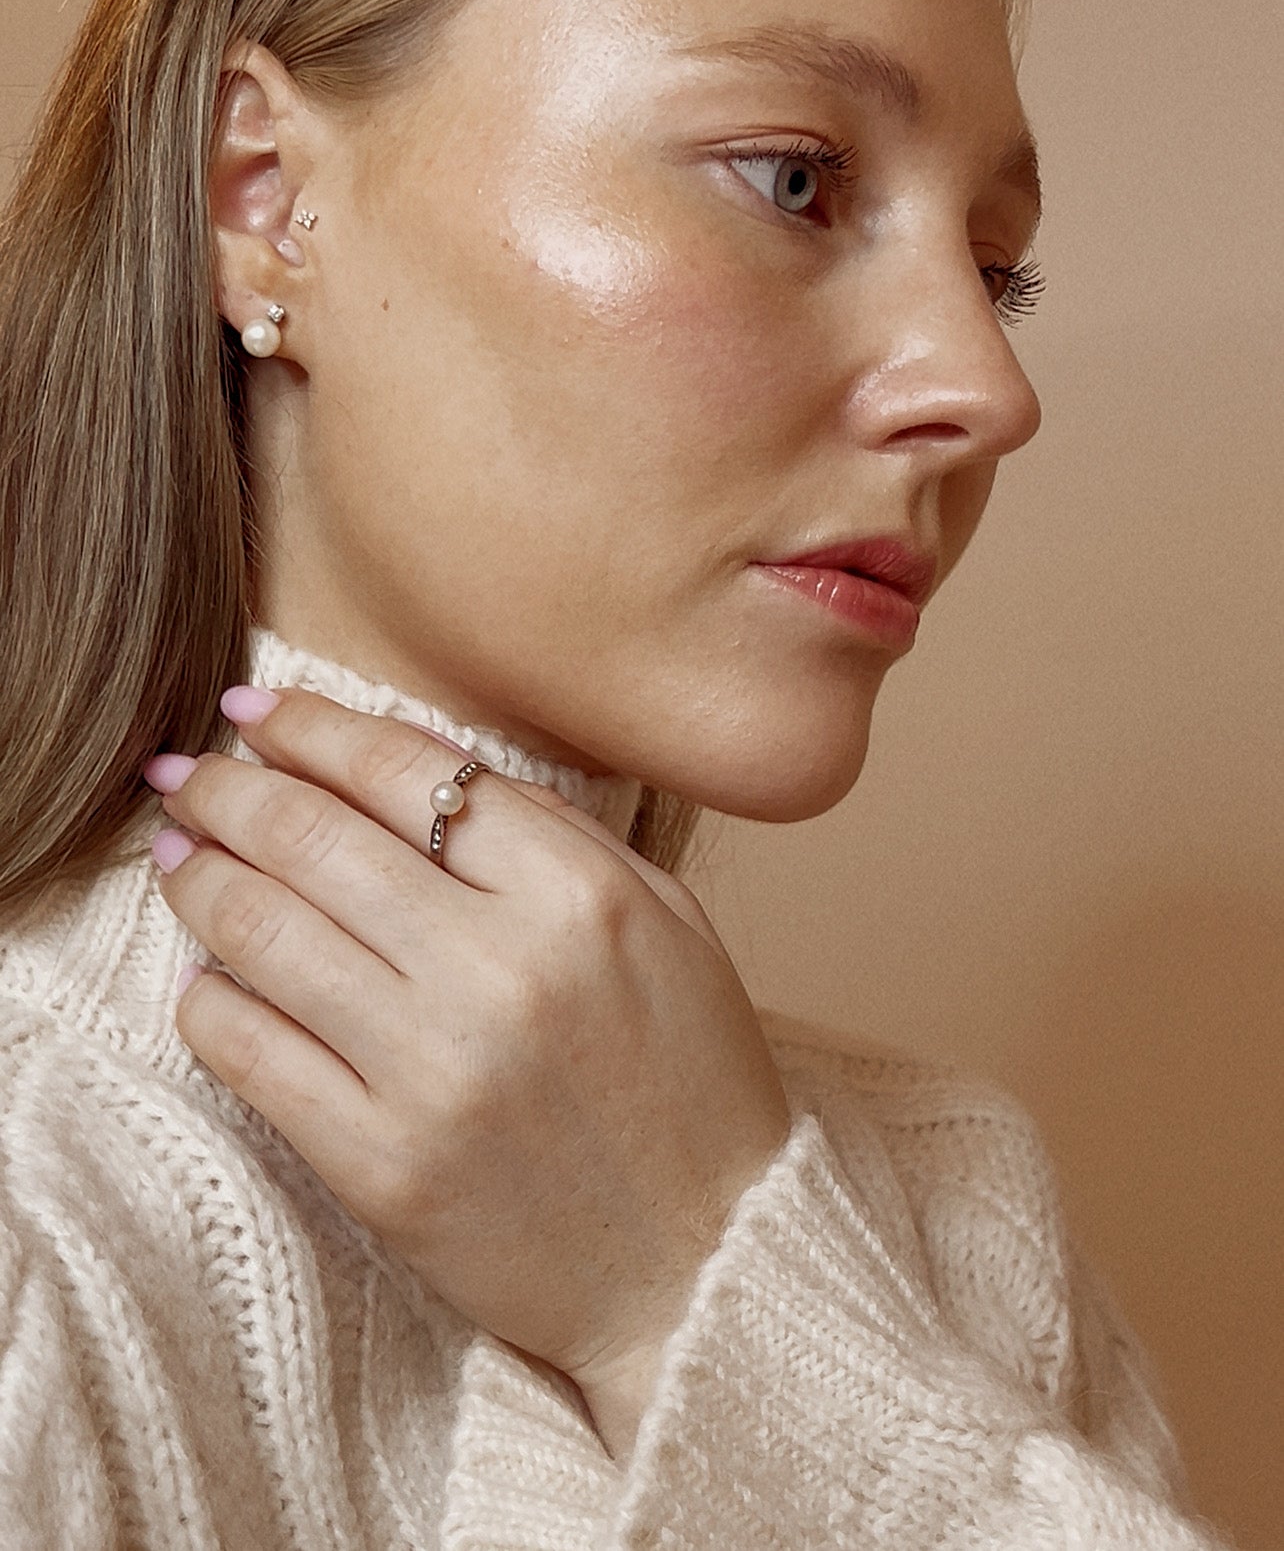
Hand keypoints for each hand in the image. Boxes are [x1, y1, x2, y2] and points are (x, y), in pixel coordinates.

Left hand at [144, 686, 792, 1426]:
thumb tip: (415, 773)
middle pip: (314, 838)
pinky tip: (204, 975)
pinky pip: (252, 1054)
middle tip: (186, 774)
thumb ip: (556, 835)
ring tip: (177, 856)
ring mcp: (435, 1071)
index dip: (311, 728)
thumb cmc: (689, 1080)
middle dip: (227, 790)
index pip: (405, 770)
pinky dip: (208, 1000)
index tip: (255, 712)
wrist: (707, 1263)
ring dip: (198, 879)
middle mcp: (502, 969)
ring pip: (264, 934)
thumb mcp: (667, 922)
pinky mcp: (381, 1166)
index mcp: (579, 893)